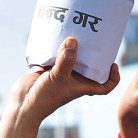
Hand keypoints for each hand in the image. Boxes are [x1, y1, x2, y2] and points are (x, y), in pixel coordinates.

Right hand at [0, 38, 119, 137]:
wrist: (23, 104)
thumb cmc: (45, 97)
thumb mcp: (59, 77)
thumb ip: (66, 60)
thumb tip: (73, 41)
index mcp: (82, 86)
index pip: (104, 85)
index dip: (113, 78)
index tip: (114, 65)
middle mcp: (74, 80)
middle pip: (90, 68)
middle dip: (93, 56)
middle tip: (95, 40)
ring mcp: (61, 74)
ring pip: (72, 60)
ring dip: (74, 49)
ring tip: (77, 33)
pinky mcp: (48, 70)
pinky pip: (56, 57)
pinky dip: (56, 48)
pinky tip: (57, 37)